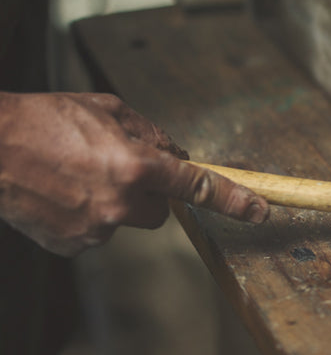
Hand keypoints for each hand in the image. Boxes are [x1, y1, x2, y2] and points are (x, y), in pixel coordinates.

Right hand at [0, 92, 268, 255]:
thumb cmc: (46, 120)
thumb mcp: (107, 108)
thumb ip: (149, 132)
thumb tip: (174, 151)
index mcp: (135, 166)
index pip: (197, 185)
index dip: (233, 198)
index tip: (258, 210)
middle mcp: (120, 204)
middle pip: (160, 209)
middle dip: (149, 191)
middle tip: (118, 167)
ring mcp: (95, 229)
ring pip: (125, 218)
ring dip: (114, 200)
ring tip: (77, 173)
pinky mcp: (72, 246)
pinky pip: (95, 230)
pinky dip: (87, 214)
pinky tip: (62, 191)